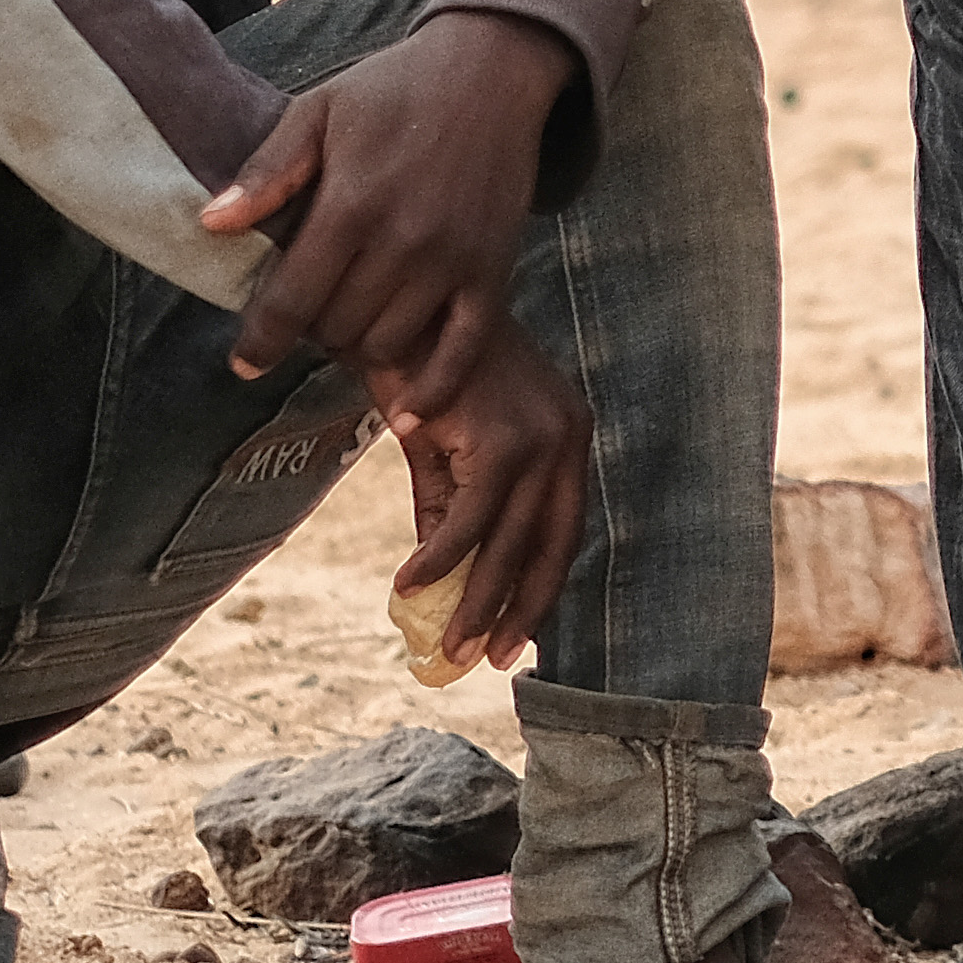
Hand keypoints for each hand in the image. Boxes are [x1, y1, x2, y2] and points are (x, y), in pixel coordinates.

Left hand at [201, 5, 574, 388]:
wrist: (493, 70)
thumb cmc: (394, 87)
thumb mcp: (319, 111)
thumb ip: (268, 171)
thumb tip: (210, 224)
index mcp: (352, 203)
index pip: (291, 300)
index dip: (260, 340)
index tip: (244, 363)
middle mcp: (404, 240)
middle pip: (337, 329)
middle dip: (312, 333)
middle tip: (310, 315)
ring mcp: (454, 259)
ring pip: (389, 344)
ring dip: (360, 348)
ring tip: (351, 327)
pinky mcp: (494, 270)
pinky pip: (463, 351)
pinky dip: (433, 389)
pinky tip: (407, 411)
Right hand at [387, 323, 592, 669]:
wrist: (396, 305)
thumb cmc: (419, 370)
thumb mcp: (445, 447)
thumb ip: (451, 507)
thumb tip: (439, 582)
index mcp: (566, 436)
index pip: (563, 530)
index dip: (540, 590)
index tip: (514, 640)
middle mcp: (567, 436)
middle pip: (551, 545)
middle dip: (519, 608)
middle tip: (485, 658)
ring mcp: (541, 436)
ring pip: (511, 541)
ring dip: (476, 598)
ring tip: (445, 641)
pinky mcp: (504, 438)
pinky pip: (472, 519)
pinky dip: (440, 558)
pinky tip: (411, 585)